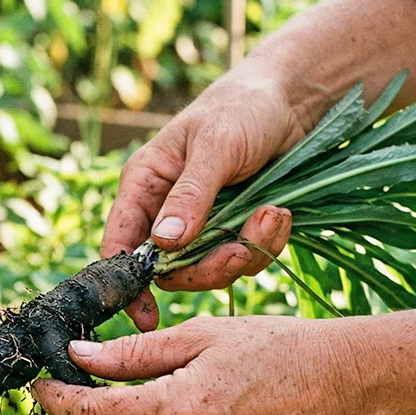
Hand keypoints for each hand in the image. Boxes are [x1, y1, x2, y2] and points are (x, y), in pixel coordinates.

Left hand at [29, 316, 361, 414]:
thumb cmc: (275, 348)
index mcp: (180, 409)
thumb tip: (78, 357)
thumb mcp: (201, 334)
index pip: (93, 414)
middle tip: (84, 395)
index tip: (43, 384)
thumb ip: (134, 352)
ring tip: (132, 411)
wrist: (343, 387)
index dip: (59, 400)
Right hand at [104, 70, 305, 331]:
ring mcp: (203, 224)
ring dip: (244, 251)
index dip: (128, 284)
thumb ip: (190, 197)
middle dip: (208, 267)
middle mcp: (166, 211)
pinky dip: (265, 243)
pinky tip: (280, 215)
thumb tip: (163, 245)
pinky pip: (245, 257)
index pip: (120, 245)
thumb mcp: (215, 146)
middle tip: (240, 251)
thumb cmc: (242, 108)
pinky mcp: (236, 229)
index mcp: (144, 186)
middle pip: (171, 270)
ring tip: (273, 215)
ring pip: (211, 269)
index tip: (146, 315)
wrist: (294, 99)